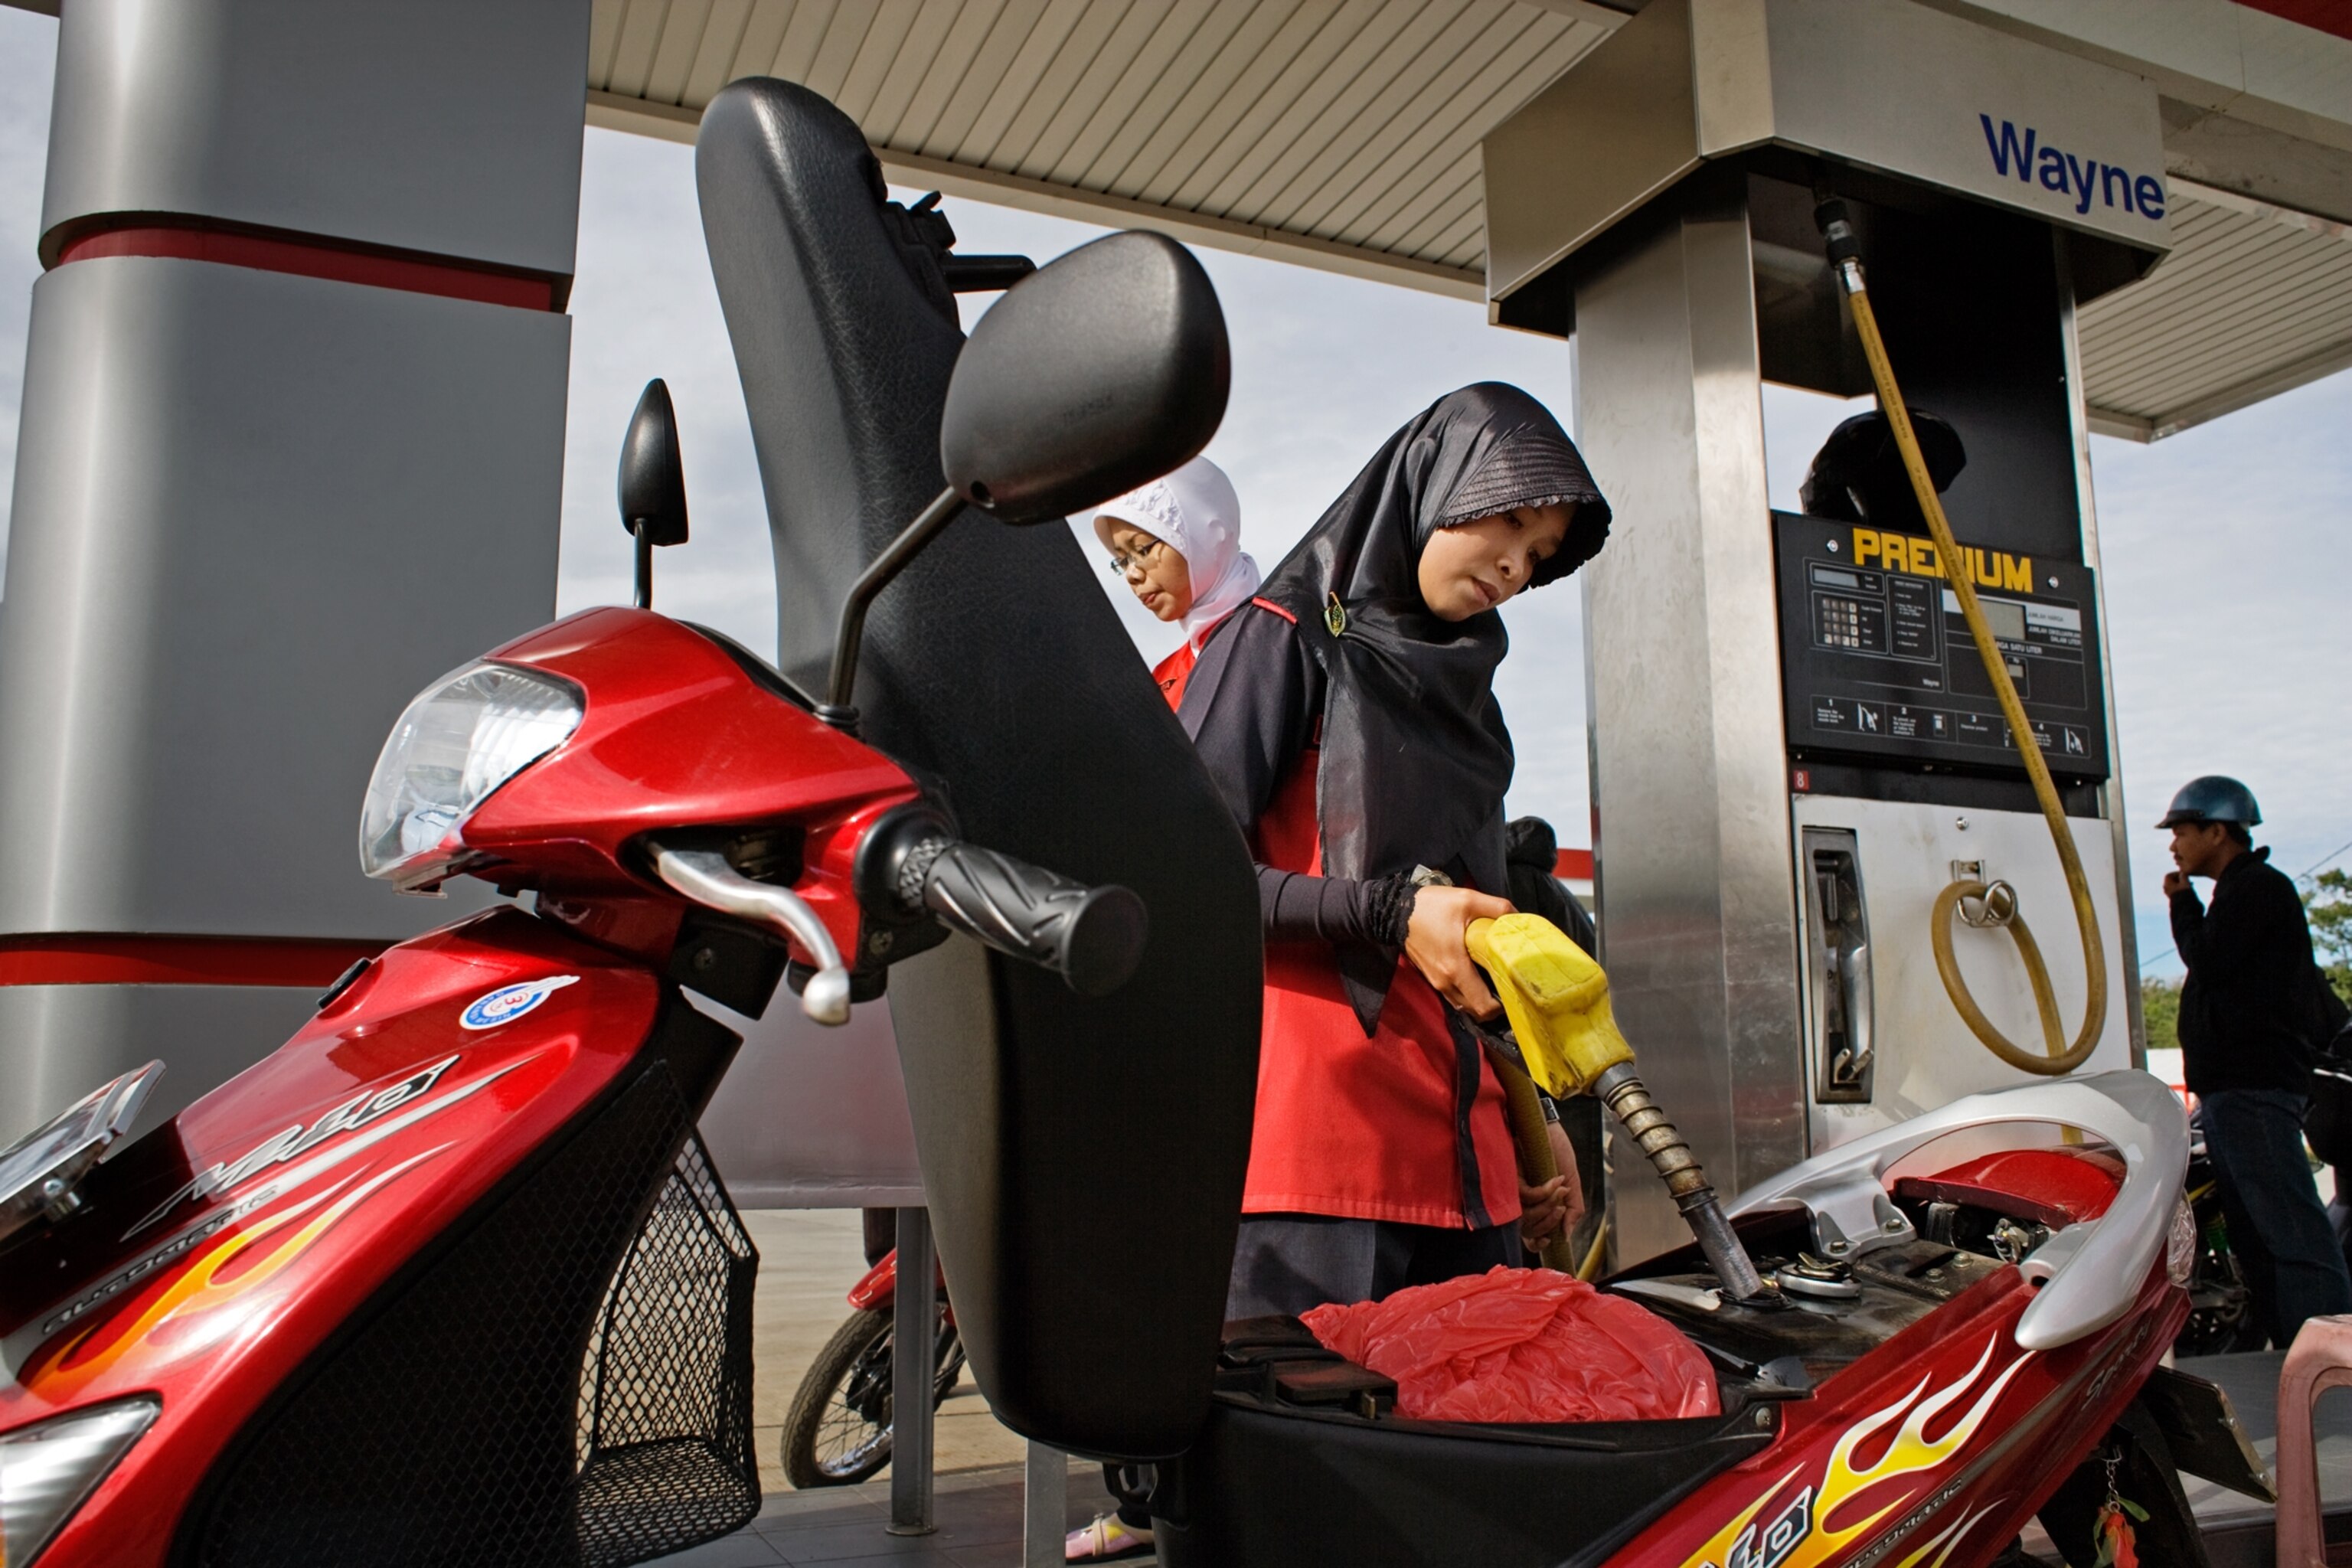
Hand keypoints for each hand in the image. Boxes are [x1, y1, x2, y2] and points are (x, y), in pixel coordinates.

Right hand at [1405, 885, 1512, 1019]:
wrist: (1395, 911)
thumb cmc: (1431, 906)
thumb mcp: (1468, 899)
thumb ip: (1498, 908)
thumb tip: (1520, 917)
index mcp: (1456, 968)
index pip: (1483, 1006)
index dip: (1502, 1005)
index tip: (1513, 989)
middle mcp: (1445, 982)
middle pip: (1475, 1011)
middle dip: (1494, 1006)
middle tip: (1507, 986)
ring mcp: (1436, 983)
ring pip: (1464, 1006)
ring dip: (1479, 1001)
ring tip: (1494, 983)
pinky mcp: (1431, 979)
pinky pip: (1454, 996)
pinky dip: (1467, 995)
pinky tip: (1477, 977)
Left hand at [1518, 1118, 1586, 1255]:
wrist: (1547, 1124)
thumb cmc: (1556, 1149)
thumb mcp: (1572, 1180)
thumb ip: (1574, 1209)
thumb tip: (1567, 1236)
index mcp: (1533, 1205)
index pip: (1528, 1236)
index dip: (1537, 1244)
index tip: (1550, 1240)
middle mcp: (1519, 1201)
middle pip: (1528, 1231)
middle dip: (1550, 1222)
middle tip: (1562, 1207)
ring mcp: (1511, 1190)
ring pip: (1527, 1216)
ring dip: (1549, 1206)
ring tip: (1560, 1188)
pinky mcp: (1509, 1178)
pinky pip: (1527, 1196)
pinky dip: (1544, 1191)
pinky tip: (1555, 1180)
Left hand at [2163, 869, 2189, 897]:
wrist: (2184, 905)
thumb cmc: (2184, 892)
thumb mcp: (2185, 882)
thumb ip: (2183, 876)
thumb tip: (2182, 873)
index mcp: (2167, 883)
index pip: (2169, 875)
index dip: (2176, 873)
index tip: (2183, 873)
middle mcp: (2166, 888)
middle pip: (2172, 880)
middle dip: (2180, 878)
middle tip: (2187, 878)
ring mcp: (2169, 893)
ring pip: (2175, 885)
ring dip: (2182, 883)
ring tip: (2190, 883)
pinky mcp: (2173, 897)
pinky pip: (2176, 890)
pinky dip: (2181, 887)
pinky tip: (2189, 888)